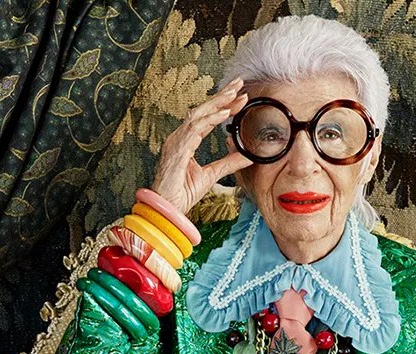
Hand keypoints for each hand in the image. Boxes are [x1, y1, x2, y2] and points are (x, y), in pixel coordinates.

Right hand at [151, 77, 252, 214]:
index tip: (240, 97)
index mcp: (186, 140)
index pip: (207, 117)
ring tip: (235, 94)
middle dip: (221, 95)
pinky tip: (225, 113)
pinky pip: (195, 129)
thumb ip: (229, 163)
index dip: (223, 106)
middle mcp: (180, 136)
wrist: (168, 208)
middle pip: (202, 109)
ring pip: (198, 114)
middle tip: (239, 83)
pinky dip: (210, 119)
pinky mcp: (177, 149)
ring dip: (218, 103)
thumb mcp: (212, 174)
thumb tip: (248, 155)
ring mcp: (176, 141)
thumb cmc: (182, 192)